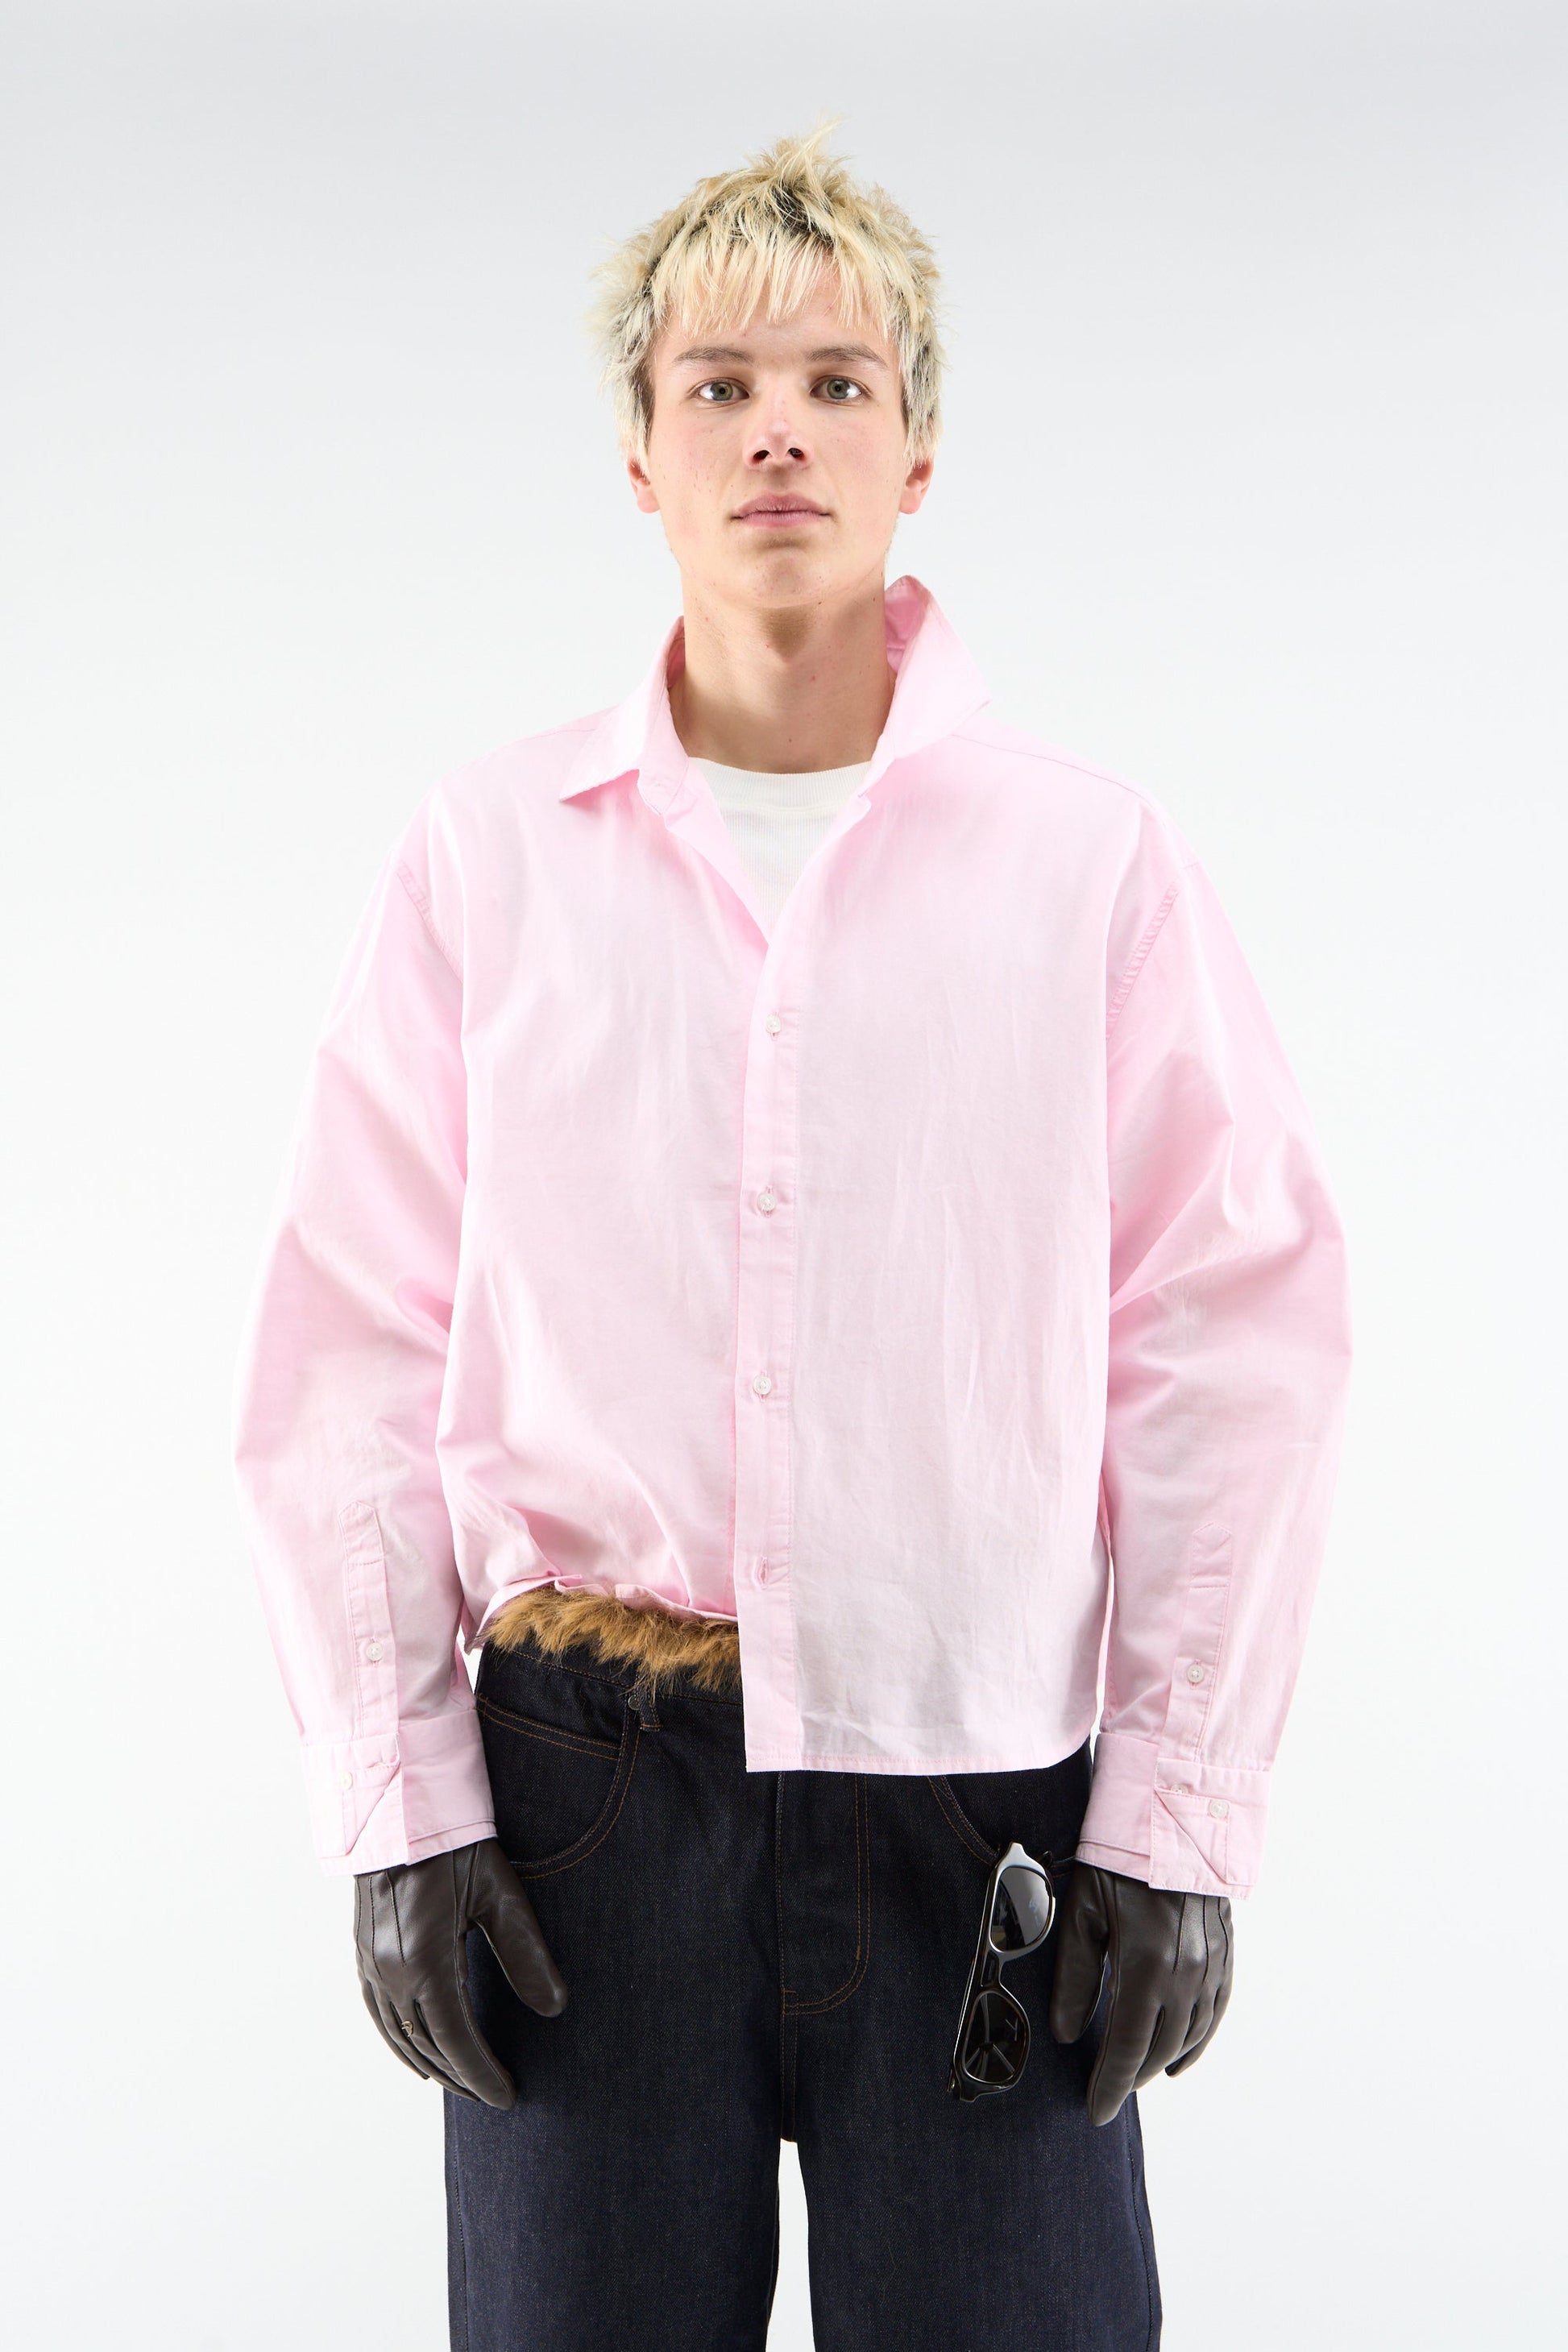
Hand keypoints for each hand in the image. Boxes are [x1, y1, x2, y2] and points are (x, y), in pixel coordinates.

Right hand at [354, 1837, 567, 2106]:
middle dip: (461, 2076)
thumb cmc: (456, 1845)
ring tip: (462, 2083)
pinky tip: (416, 2051)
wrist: (401, 1807)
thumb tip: (554, 2007)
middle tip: (493, 2095)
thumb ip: (525, 1954)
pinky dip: (399, 2041)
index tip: (507, 2097)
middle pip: (426, 2045)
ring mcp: (371, 1963)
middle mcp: (391, 1971)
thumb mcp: (500, 1895)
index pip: (456, 2040)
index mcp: (426, 1962)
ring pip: (398, 2034)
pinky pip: (379, 2012)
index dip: (482, 2074)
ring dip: (431, 2064)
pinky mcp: (364, 1951)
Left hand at [1047, 1862, 1232, 2126]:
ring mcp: (1211, 1964)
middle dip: (1131, 2076)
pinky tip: (1181, 2057)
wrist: (1171, 1815)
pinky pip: (1215, 2010)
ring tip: (1137, 2075)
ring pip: (1190, 2035)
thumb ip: (1074, 1978)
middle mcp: (1186, 1973)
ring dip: (1162, 2061)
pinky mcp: (1225, 1952)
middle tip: (1107, 2091)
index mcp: (1146, 1965)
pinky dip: (1198, 2040)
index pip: (1127, 2047)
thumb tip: (1068, 2032)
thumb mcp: (1082, 1913)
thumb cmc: (1118, 1860)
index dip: (1111, 2085)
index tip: (1097, 2112)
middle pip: (1159, 2048)